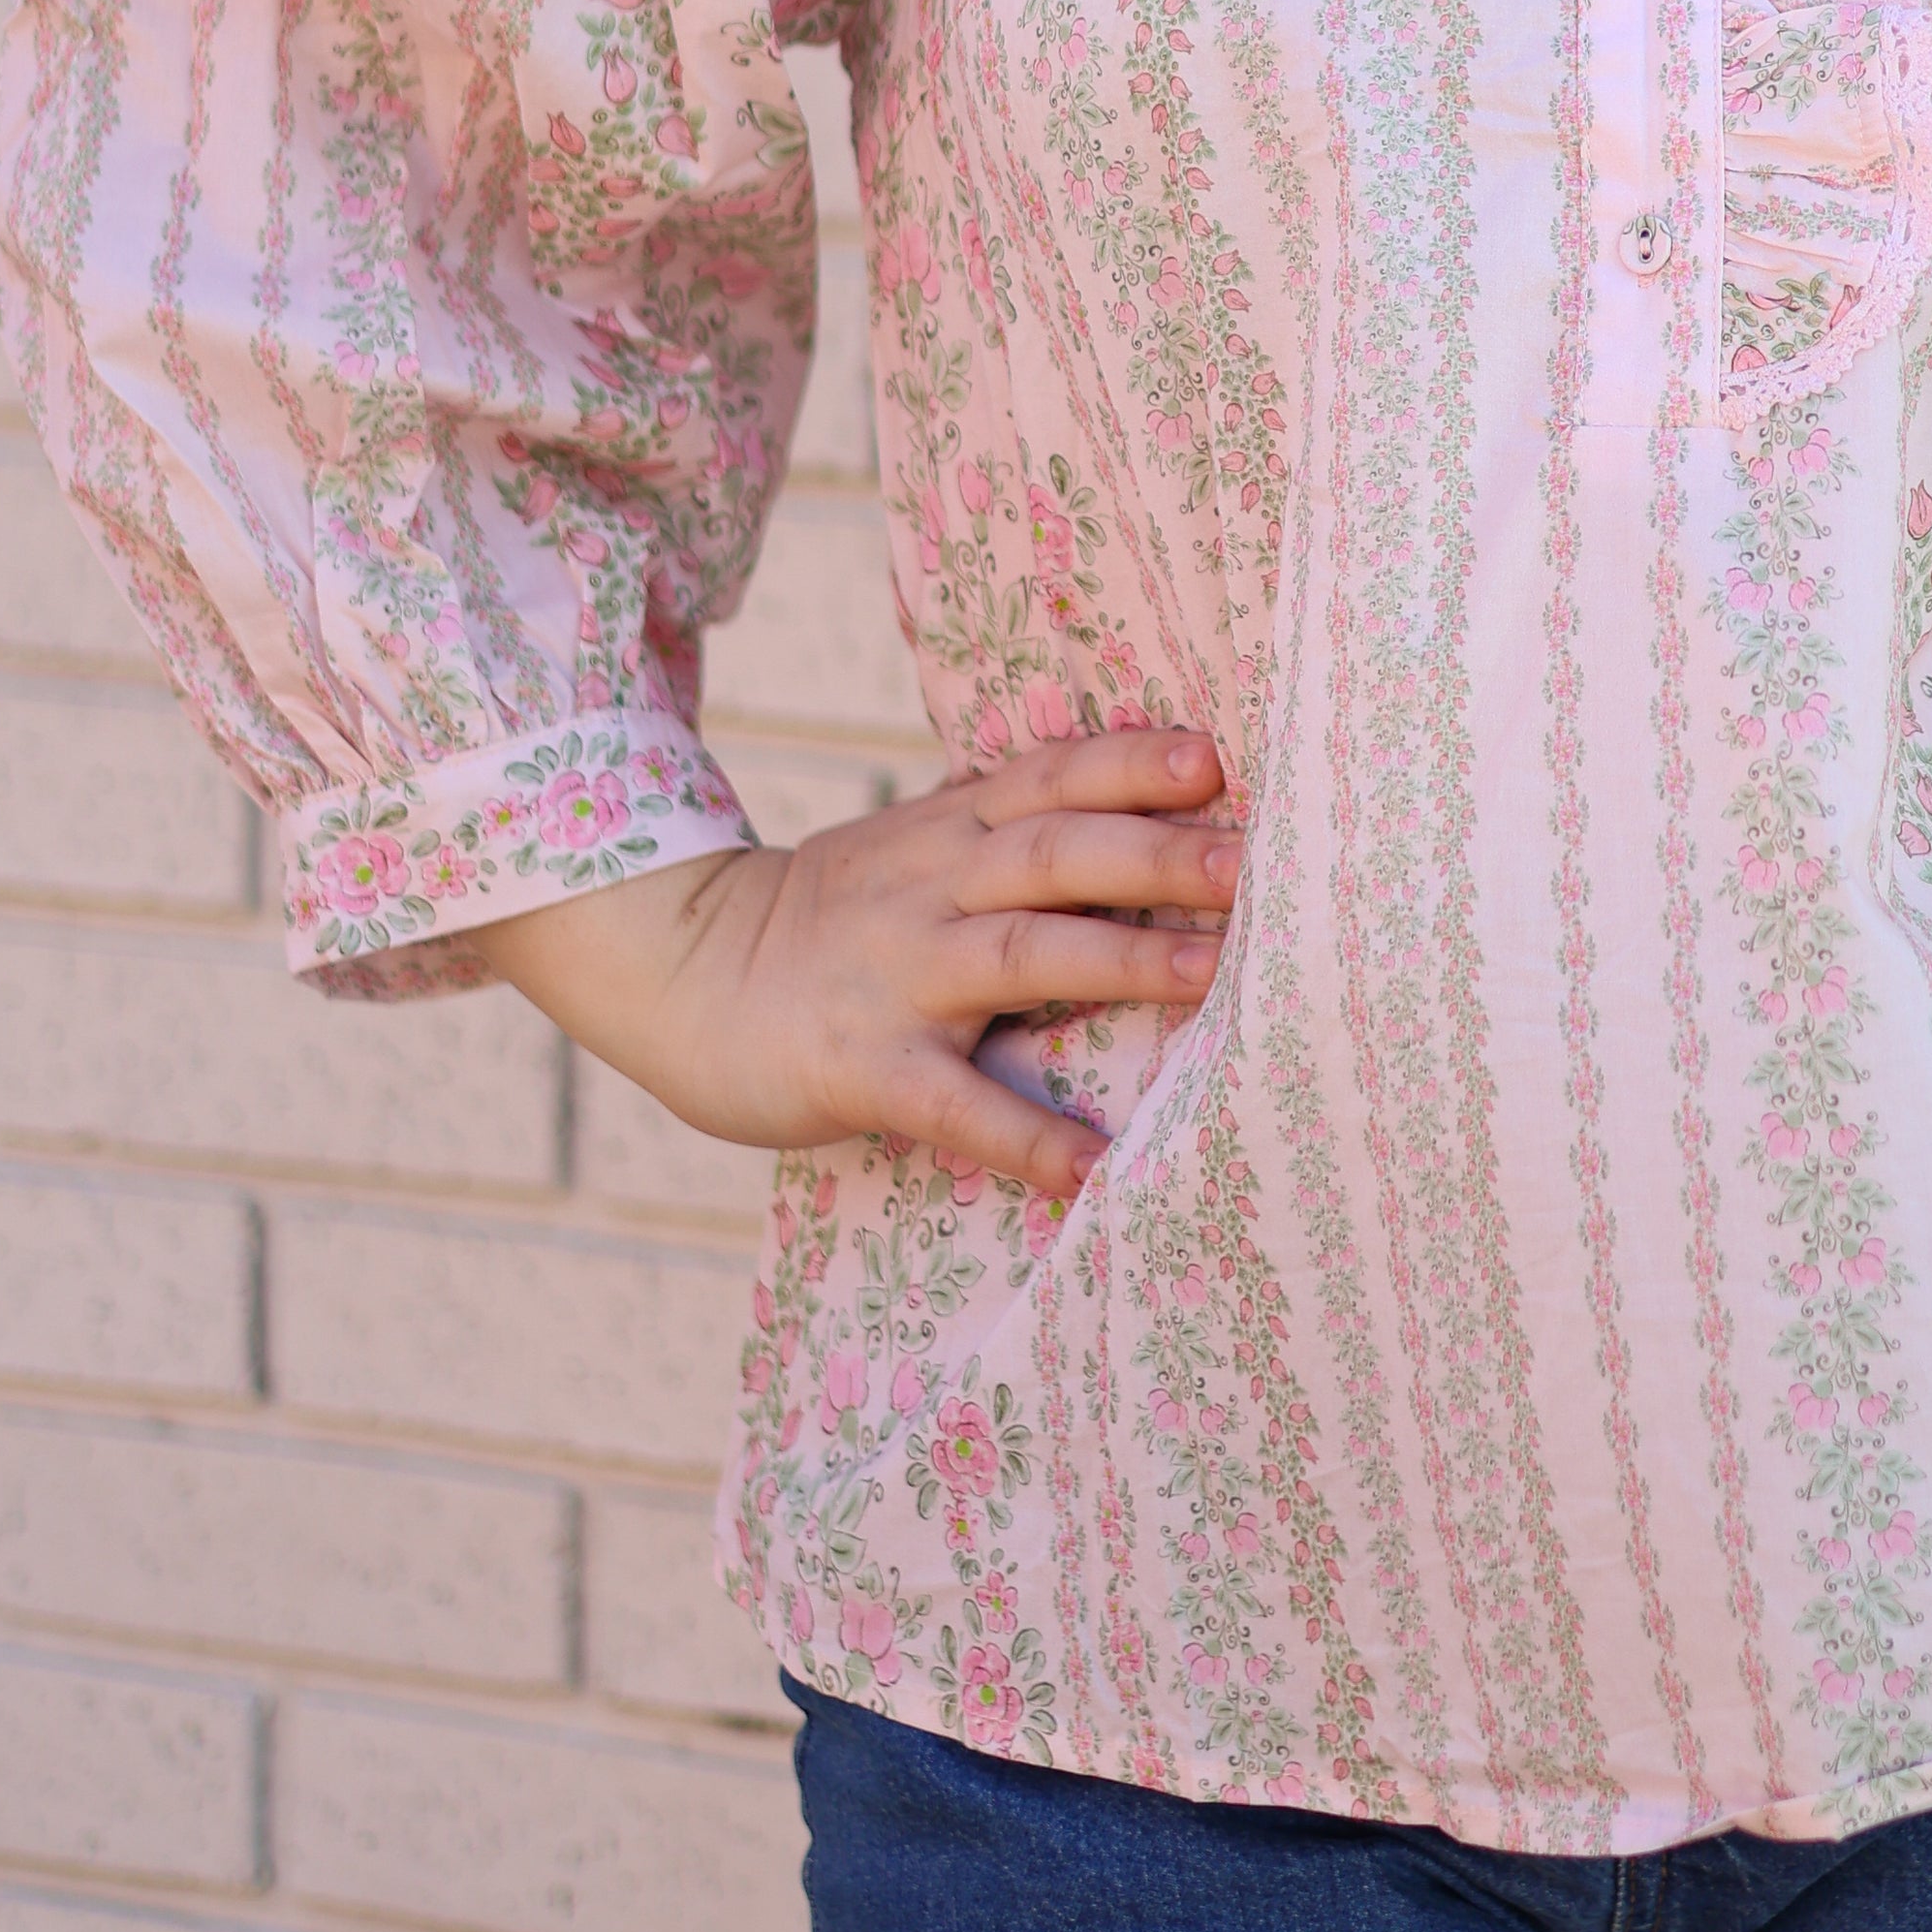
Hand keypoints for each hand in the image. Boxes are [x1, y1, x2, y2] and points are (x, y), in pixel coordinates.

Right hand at [484, 724, 1244, 1201]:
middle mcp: (930, 887)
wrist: (683, 975)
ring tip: (1209, 976)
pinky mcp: (865, 1067)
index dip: (1130, 765)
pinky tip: (1090, 1169)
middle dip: (1155, 855)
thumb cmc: (837, 917)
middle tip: (1249, 865)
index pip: (1053, 778)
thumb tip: (1154, 805)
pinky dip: (1023, 1136)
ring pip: (1018, 955)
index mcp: (951, 830)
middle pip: (1055, 855)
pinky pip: (952, 1104)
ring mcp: (897, 975)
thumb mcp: (917, 845)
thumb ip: (1014, 826)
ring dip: (1117, 961)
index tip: (1213, 761)